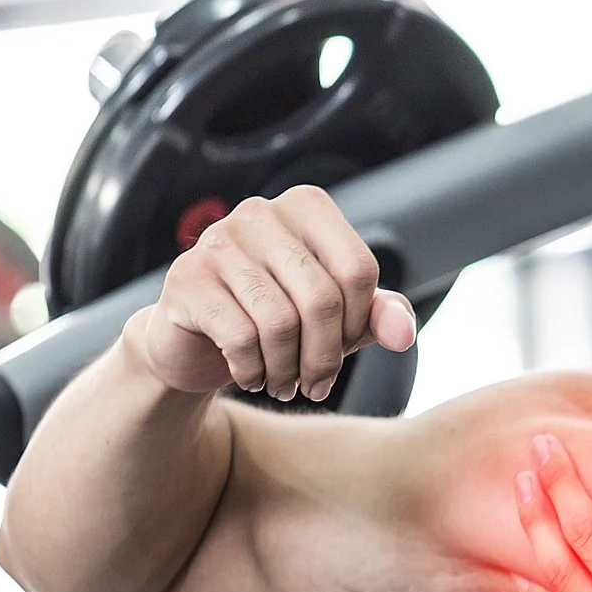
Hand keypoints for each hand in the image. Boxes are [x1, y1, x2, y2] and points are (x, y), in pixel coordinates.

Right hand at [126, 185, 415, 401]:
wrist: (195, 342)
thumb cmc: (273, 321)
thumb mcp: (336, 318)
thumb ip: (376, 315)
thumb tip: (404, 333)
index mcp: (306, 207)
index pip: (358, 270)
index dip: (358, 324)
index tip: (341, 349)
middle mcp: (260, 212)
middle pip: (321, 299)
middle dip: (324, 358)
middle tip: (315, 385)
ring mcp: (218, 241)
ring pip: (280, 322)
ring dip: (288, 370)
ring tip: (283, 384)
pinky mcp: (187, 279)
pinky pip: (240, 338)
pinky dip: (252, 370)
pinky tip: (249, 375)